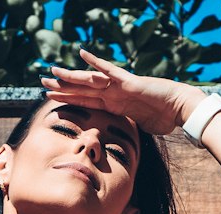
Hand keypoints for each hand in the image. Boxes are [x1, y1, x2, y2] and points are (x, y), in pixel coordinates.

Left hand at [39, 47, 202, 138]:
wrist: (179, 109)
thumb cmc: (162, 119)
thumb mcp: (136, 130)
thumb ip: (124, 133)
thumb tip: (117, 152)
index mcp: (112, 105)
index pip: (85, 102)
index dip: (67, 100)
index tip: (50, 98)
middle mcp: (112, 94)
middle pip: (81, 90)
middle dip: (61, 86)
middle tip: (42, 82)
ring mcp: (119, 87)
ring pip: (89, 81)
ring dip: (70, 77)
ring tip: (52, 72)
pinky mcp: (128, 83)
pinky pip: (108, 71)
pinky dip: (95, 63)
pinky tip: (81, 54)